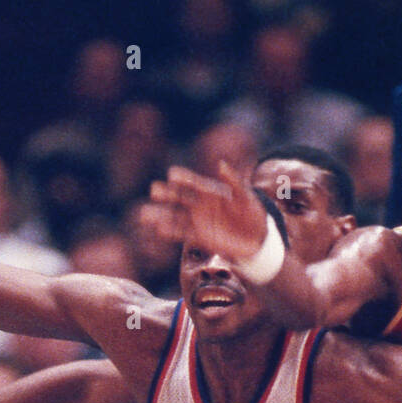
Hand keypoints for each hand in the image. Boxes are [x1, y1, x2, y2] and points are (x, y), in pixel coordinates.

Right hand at [150, 163, 268, 264]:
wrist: (257, 238)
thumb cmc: (253, 213)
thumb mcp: (247, 196)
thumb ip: (234, 181)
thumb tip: (221, 164)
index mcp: (211, 191)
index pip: (193, 182)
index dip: (183, 178)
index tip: (172, 175)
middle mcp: (200, 205)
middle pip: (179, 197)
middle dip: (167, 194)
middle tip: (154, 190)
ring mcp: (198, 221)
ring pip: (175, 216)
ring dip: (160, 215)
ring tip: (144, 214)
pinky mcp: (199, 237)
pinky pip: (181, 233)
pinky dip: (170, 231)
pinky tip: (158, 229)